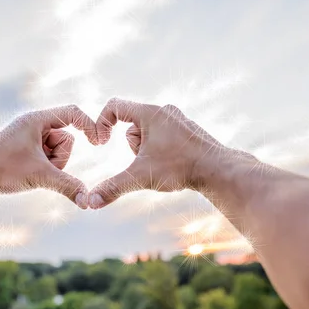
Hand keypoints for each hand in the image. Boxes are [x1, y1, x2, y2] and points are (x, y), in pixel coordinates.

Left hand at [0, 105, 97, 207]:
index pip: (72, 113)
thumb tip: (88, 201)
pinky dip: (44, 166)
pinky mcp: (25, 146)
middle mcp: (33, 123)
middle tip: (41, 167)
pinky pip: (47, 155)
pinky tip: (28, 172)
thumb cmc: (3, 170)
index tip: (98, 142)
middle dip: (59, 157)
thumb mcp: (40, 176)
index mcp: (36, 119)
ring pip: (57, 149)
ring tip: (32, 170)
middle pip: (66, 138)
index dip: (89, 125)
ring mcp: (28, 135)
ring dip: (51, 164)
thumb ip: (67, 186)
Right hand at [88, 98, 226, 208]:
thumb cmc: (181, 168)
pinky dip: (161, 150)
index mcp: (151, 114)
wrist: (218, 171)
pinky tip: (173, 164)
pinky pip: (163, 137)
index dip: (102, 123)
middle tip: (147, 161)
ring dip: (147, 149)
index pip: (115, 106)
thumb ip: (113, 187)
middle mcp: (165, 112)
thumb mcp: (141, 177)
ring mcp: (178, 120)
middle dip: (133, 146)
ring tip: (163, 164)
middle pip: (132, 124)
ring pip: (148, 133)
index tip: (102, 143)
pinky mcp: (188, 131)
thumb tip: (90, 202)